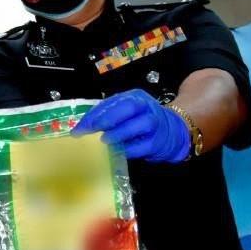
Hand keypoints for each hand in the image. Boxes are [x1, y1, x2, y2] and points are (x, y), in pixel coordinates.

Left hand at [72, 89, 190, 162]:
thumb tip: (79, 129)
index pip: (112, 102)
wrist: (171, 133)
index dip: (94, 115)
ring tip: (104, 141)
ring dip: (119, 133)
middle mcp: (146, 107)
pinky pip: (142, 146)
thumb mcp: (124, 114)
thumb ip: (105, 117)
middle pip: (129, 107)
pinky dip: (128, 149)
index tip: (78, 129)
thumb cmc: (139, 122)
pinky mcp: (157, 142)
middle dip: (107, 118)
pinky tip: (116, 152)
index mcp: (134, 97)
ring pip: (140, 124)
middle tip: (90, 130)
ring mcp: (154, 124)